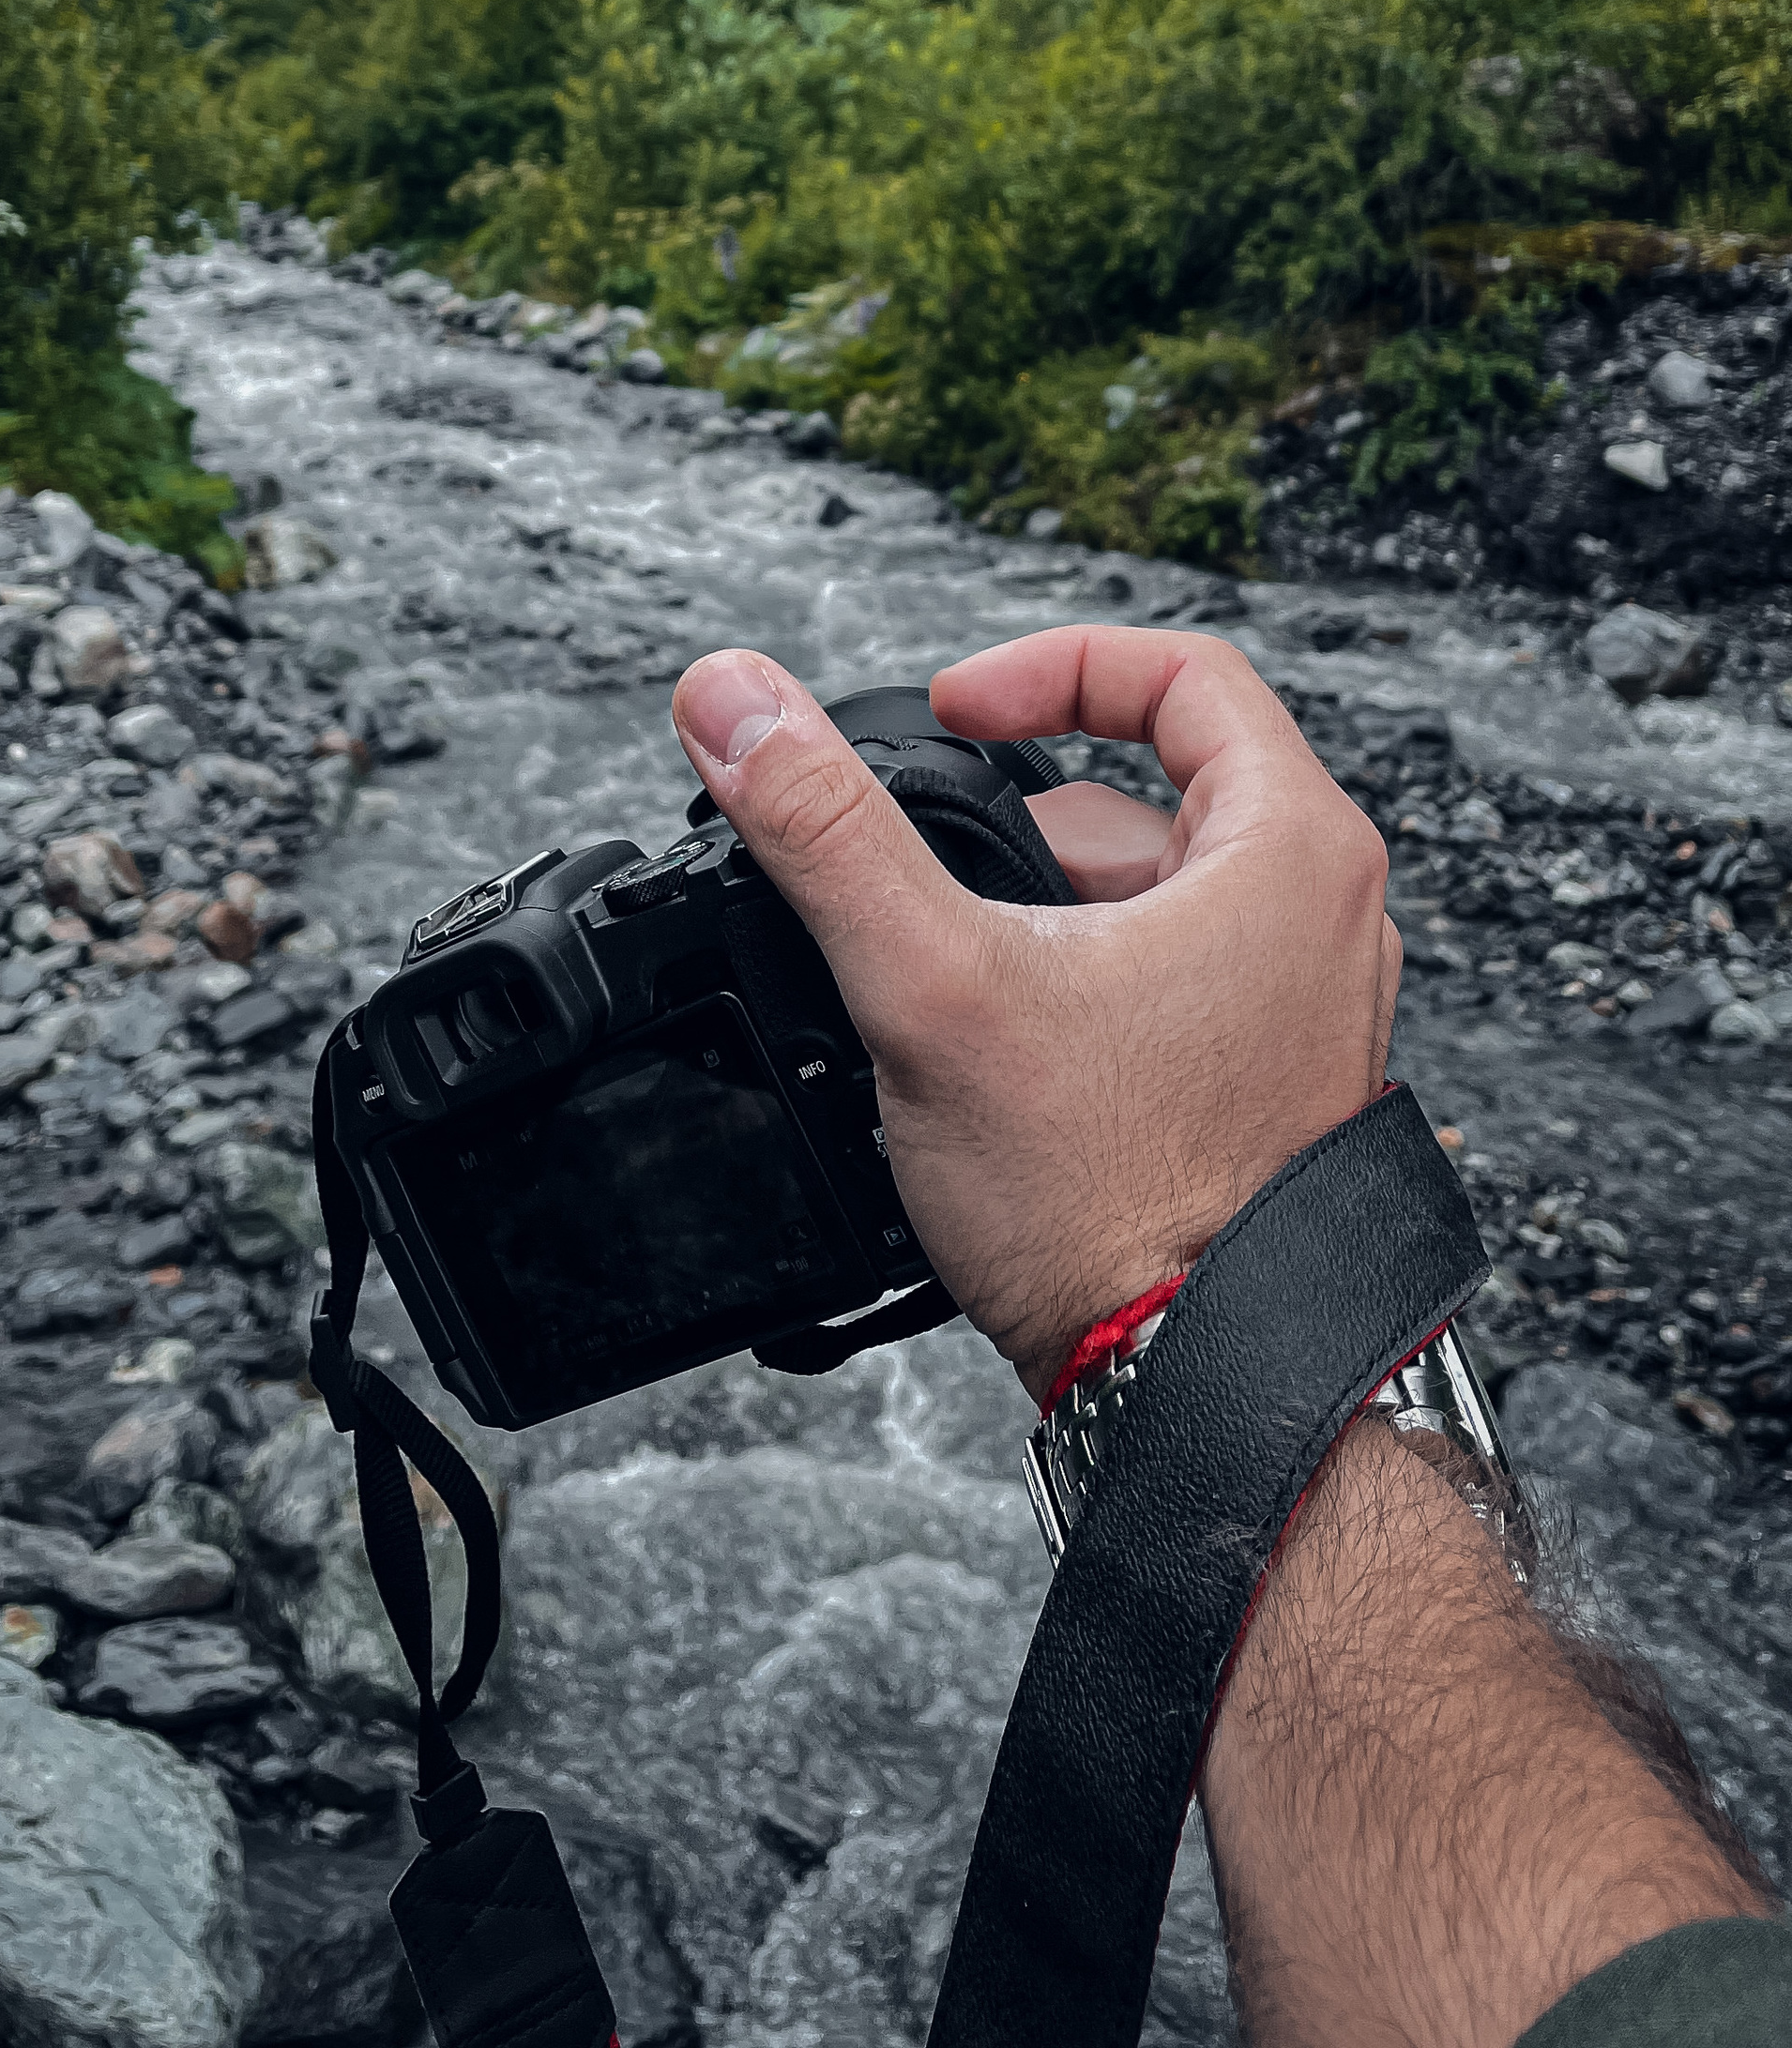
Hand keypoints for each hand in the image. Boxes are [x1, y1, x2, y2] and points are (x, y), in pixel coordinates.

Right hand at [671, 624, 1399, 1401]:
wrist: (1194, 1393)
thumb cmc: (1119, 1209)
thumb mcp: (937, 985)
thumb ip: (825, 830)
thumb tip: (735, 699)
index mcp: (1297, 853)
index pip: (1181, 674)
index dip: (1046, 671)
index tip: (953, 714)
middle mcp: (1328, 919)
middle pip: (1155, 788)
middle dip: (1021, 824)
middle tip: (933, 887)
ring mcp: (1305, 1009)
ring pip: (1153, 892)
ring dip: (1042, 914)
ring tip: (960, 995)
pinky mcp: (1268, 1084)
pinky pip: (1166, 979)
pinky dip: (1078, 986)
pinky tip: (1004, 1060)